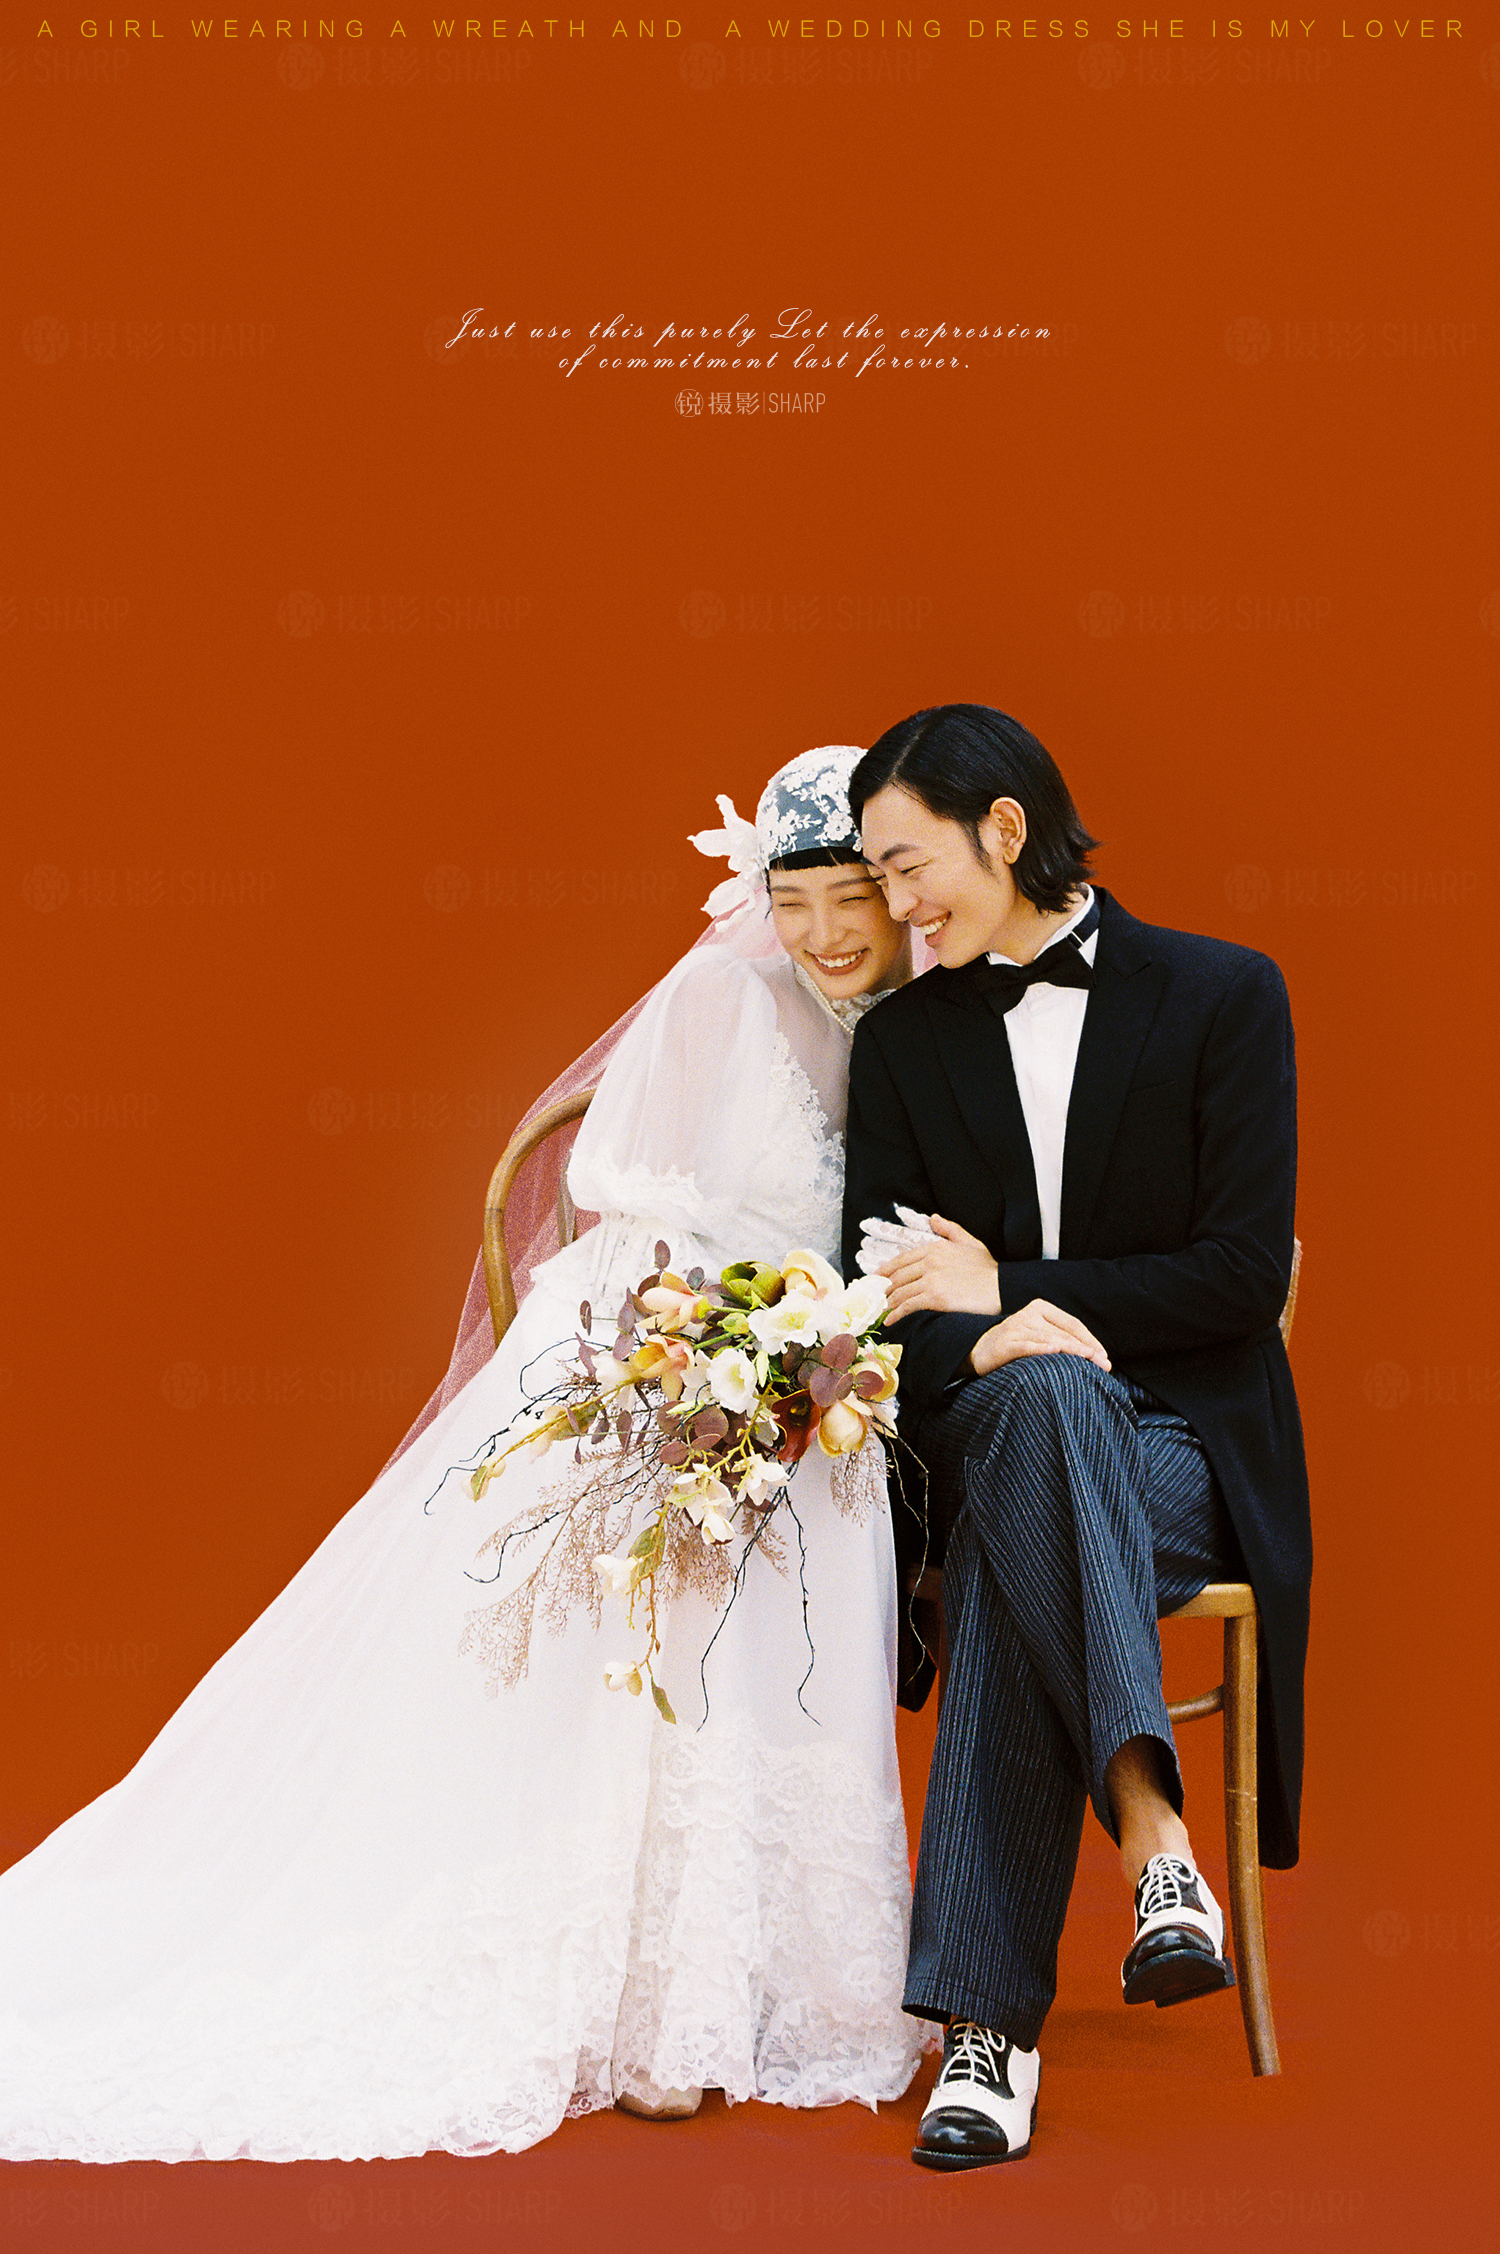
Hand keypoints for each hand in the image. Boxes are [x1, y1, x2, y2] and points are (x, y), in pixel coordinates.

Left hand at [880, 1213, 1001, 1322]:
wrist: (1002, 1288)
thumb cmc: (988, 1269)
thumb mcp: (970, 1242)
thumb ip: (950, 1229)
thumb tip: (933, 1218)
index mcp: (936, 1247)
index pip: (903, 1258)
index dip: (888, 1269)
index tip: (878, 1277)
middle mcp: (930, 1261)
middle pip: (899, 1275)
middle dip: (885, 1287)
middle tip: (876, 1296)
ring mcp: (931, 1279)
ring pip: (901, 1291)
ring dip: (888, 1302)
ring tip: (881, 1310)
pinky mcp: (935, 1298)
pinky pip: (908, 1306)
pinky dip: (896, 1314)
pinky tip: (890, 1320)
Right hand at [969, 1299, 1111, 1376]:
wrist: (980, 1350)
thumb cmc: (1017, 1343)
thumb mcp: (1039, 1333)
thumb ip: (1061, 1336)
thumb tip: (1095, 1353)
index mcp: (1040, 1308)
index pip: (1072, 1323)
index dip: (1090, 1339)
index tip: (1104, 1356)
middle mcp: (1029, 1314)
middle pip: (1065, 1333)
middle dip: (1087, 1350)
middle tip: (1104, 1366)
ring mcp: (1016, 1327)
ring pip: (1050, 1340)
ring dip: (1072, 1351)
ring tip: (1089, 1361)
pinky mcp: (1006, 1343)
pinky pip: (1028, 1346)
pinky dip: (1042, 1349)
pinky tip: (1055, 1352)